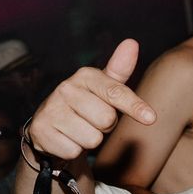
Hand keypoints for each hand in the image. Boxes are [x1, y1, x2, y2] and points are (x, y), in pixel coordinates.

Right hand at [24, 41, 157, 164]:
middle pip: (106, 119)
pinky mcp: (41, 131)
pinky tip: (66, 138)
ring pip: (92, 139)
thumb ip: (119, 70)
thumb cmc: (87, 105)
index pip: (115, 92)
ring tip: (79, 129)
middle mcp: (65, 88)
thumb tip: (131, 43)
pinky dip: (73, 150)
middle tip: (93, 120)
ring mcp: (51, 109)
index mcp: (84, 76)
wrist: (51, 126)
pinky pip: (74, 151)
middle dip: (105, 126)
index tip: (151, 118)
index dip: (135, 106)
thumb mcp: (104, 87)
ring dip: (90, 140)